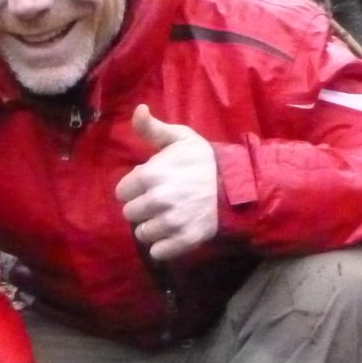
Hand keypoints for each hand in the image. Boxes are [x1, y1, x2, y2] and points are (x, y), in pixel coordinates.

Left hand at [115, 105, 219, 261]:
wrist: (239, 185)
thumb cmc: (205, 160)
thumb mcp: (180, 138)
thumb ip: (152, 128)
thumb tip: (137, 110)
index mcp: (150, 175)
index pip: (122, 192)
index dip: (134, 188)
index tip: (149, 185)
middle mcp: (157, 200)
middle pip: (130, 214)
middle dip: (142, 207)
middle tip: (160, 202)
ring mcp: (171, 222)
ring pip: (143, 233)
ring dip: (152, 227)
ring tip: (167, 217)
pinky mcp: (184, 240)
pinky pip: (157, 252)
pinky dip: (163, 246)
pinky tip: (173, 234)